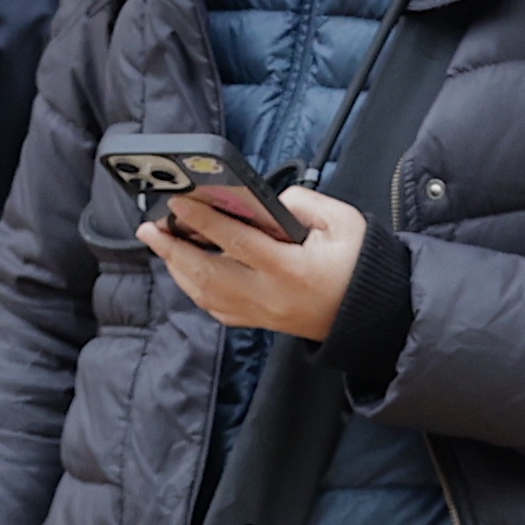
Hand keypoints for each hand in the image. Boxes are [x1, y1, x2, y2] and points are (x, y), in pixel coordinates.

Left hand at [148, 182, 361, 337]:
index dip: (203, 220)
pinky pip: (217, 309)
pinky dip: (195, 289)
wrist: (373, 313)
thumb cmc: (360, 265)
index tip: (177, 201)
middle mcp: (270, 295)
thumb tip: (264, 203)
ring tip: (161, 244)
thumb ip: (302, 204)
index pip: (236, 241)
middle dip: (172, 249)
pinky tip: (186, 271)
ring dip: (178, 268)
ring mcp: (263, 313)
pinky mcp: (261, 322)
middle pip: (207, 274)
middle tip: (150, 227)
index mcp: (291, 268)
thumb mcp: (343, 223)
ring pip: (206, 294)